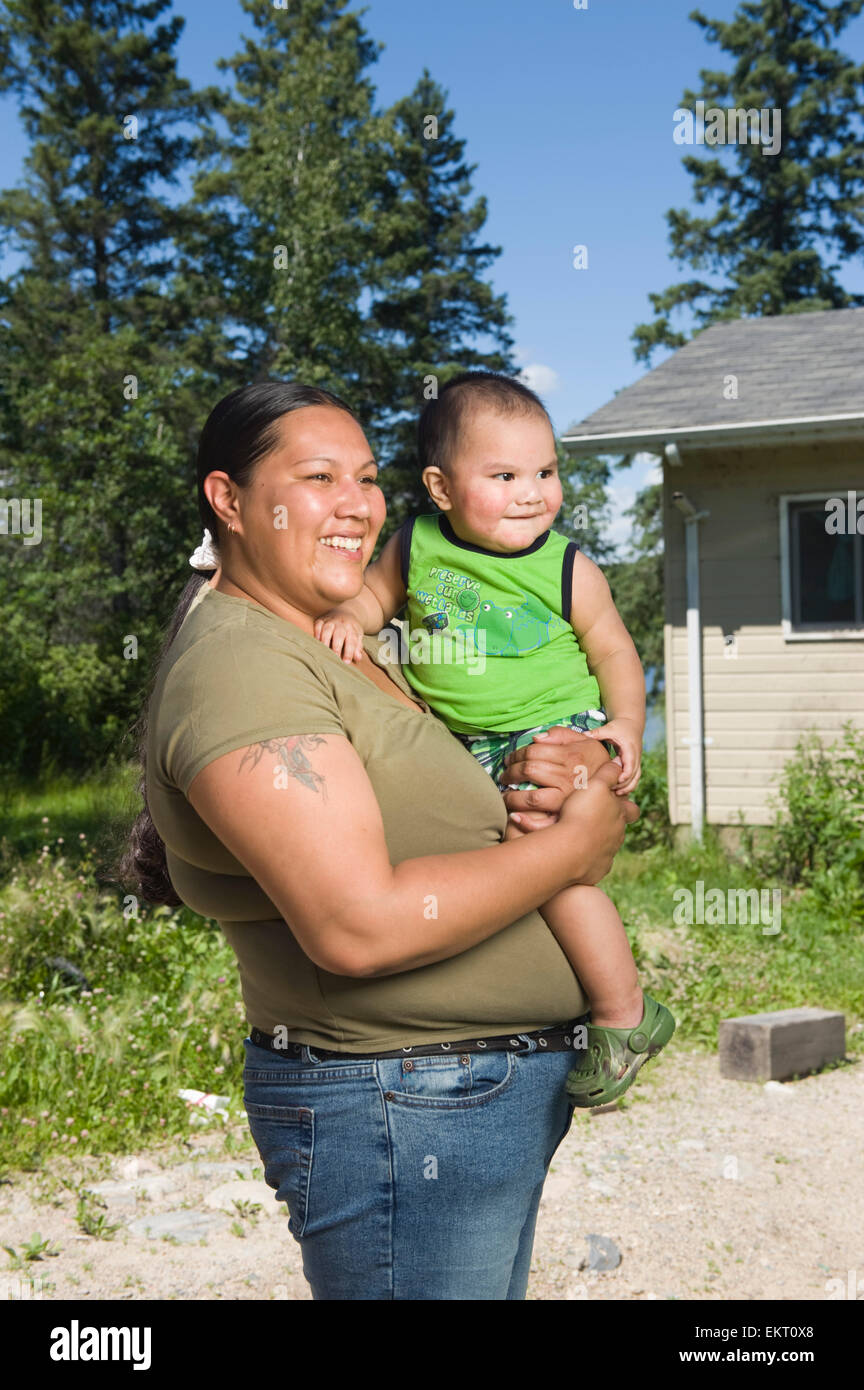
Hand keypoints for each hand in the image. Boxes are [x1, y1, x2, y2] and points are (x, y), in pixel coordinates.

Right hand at [313, 610, 365, 663]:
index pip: (351, 640)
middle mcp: (341, 623)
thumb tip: (358, 658)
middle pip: (339, 634)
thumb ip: (357, 647)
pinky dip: (317, 632)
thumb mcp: (358, 636)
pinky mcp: (321, 619)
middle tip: (335, 658)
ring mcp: (330, 620)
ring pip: (327, 629)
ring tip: (324, 652)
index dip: (349, 652)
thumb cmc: (351, 629)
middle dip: (337, 647)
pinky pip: (318, 625)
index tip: (346, 662)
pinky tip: (317, 641)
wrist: (346, 611)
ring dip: (325, 641)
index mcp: (351, 628)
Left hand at [500, 726, 614, 829]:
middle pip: (528, 770)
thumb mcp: (586, 742)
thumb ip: (561, 735)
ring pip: (530, 797)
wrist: (619, 790)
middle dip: (509, 773)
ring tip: (505, 796)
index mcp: (570, 756)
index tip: (509, 760)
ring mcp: (568, 798)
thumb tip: (535, 739)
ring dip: (511, 797)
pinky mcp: (568, 816)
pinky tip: (513, 817)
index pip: (532, 752)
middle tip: (504, 777)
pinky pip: (541, 822)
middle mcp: (568, 776)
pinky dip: (524, 821)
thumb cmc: (597, 763)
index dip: (516, 755)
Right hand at [555, 761, 637, 883]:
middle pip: (618, 830)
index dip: (627, 806)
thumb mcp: (595, 785)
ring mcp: (607, 856)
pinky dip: (585, 859)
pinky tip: (571, 853)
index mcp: (620, 816)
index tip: (618, 803)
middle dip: (608, 825)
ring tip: (576, 837)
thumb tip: (619, 762)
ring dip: (594, 842)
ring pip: (605, 848)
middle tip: (590, 820)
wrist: (569, 850)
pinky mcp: (595, 871)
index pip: (632, 810)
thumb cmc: (582, 813)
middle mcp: (618, 837)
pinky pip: (592, 864)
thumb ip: (608, 773)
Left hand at [583, 717, 641, 795]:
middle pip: (634, 775)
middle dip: (625, 785)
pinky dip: (628, 785)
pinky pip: (634, 777)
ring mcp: (637, 761)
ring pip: (636, 778)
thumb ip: (597, 733)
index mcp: (630, 748)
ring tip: (616, 794)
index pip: (631, 765)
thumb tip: (584, 734)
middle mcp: (636, 756)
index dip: (625, 775)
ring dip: (628, 787)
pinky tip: (619, 791)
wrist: (632, 724)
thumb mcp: (609, 728)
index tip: (616, 782)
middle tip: (613, 792)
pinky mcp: (634, 764)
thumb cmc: (620, 726)